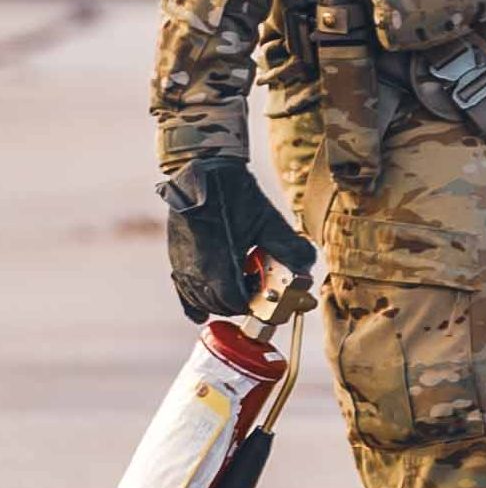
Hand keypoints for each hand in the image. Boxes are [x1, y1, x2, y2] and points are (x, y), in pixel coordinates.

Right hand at [161, 156, 313, 321]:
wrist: (203, 174)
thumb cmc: (236, 196)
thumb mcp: (268, 221)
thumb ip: (288, 248)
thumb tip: (307, 268)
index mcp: (218, 264)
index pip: (236, 302)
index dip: (255, 303)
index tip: (270, 295)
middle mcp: (195, 272)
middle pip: (220, 304)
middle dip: (243, 301)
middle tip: (261, 286)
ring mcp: (182, 268)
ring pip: (202, 301)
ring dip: (223, 300)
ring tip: (242, 282)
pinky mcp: (176, 261)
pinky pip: (183, 293)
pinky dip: (194, 304)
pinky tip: (202, 313)